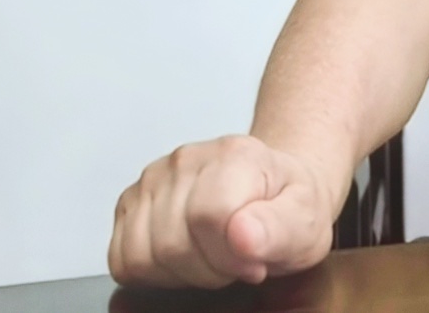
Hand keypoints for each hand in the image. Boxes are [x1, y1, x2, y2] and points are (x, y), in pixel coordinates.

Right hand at [107, 135, 342, 287]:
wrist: (274, 190)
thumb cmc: (288, 205)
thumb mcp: (306, 222)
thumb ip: (278, 229)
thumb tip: (242, 235)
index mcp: (235, 156)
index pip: (208, 217)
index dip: (231, 256)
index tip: (253, 259)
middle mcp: (187, 160)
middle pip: (172, 244)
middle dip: (208, 271)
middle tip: (235, 260)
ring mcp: (153, 178)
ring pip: (143, 255)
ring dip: (180, 273)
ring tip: (212, 255)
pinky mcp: (130, 202)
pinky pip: (121, 258)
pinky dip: (151, 271)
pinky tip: (185, 256)